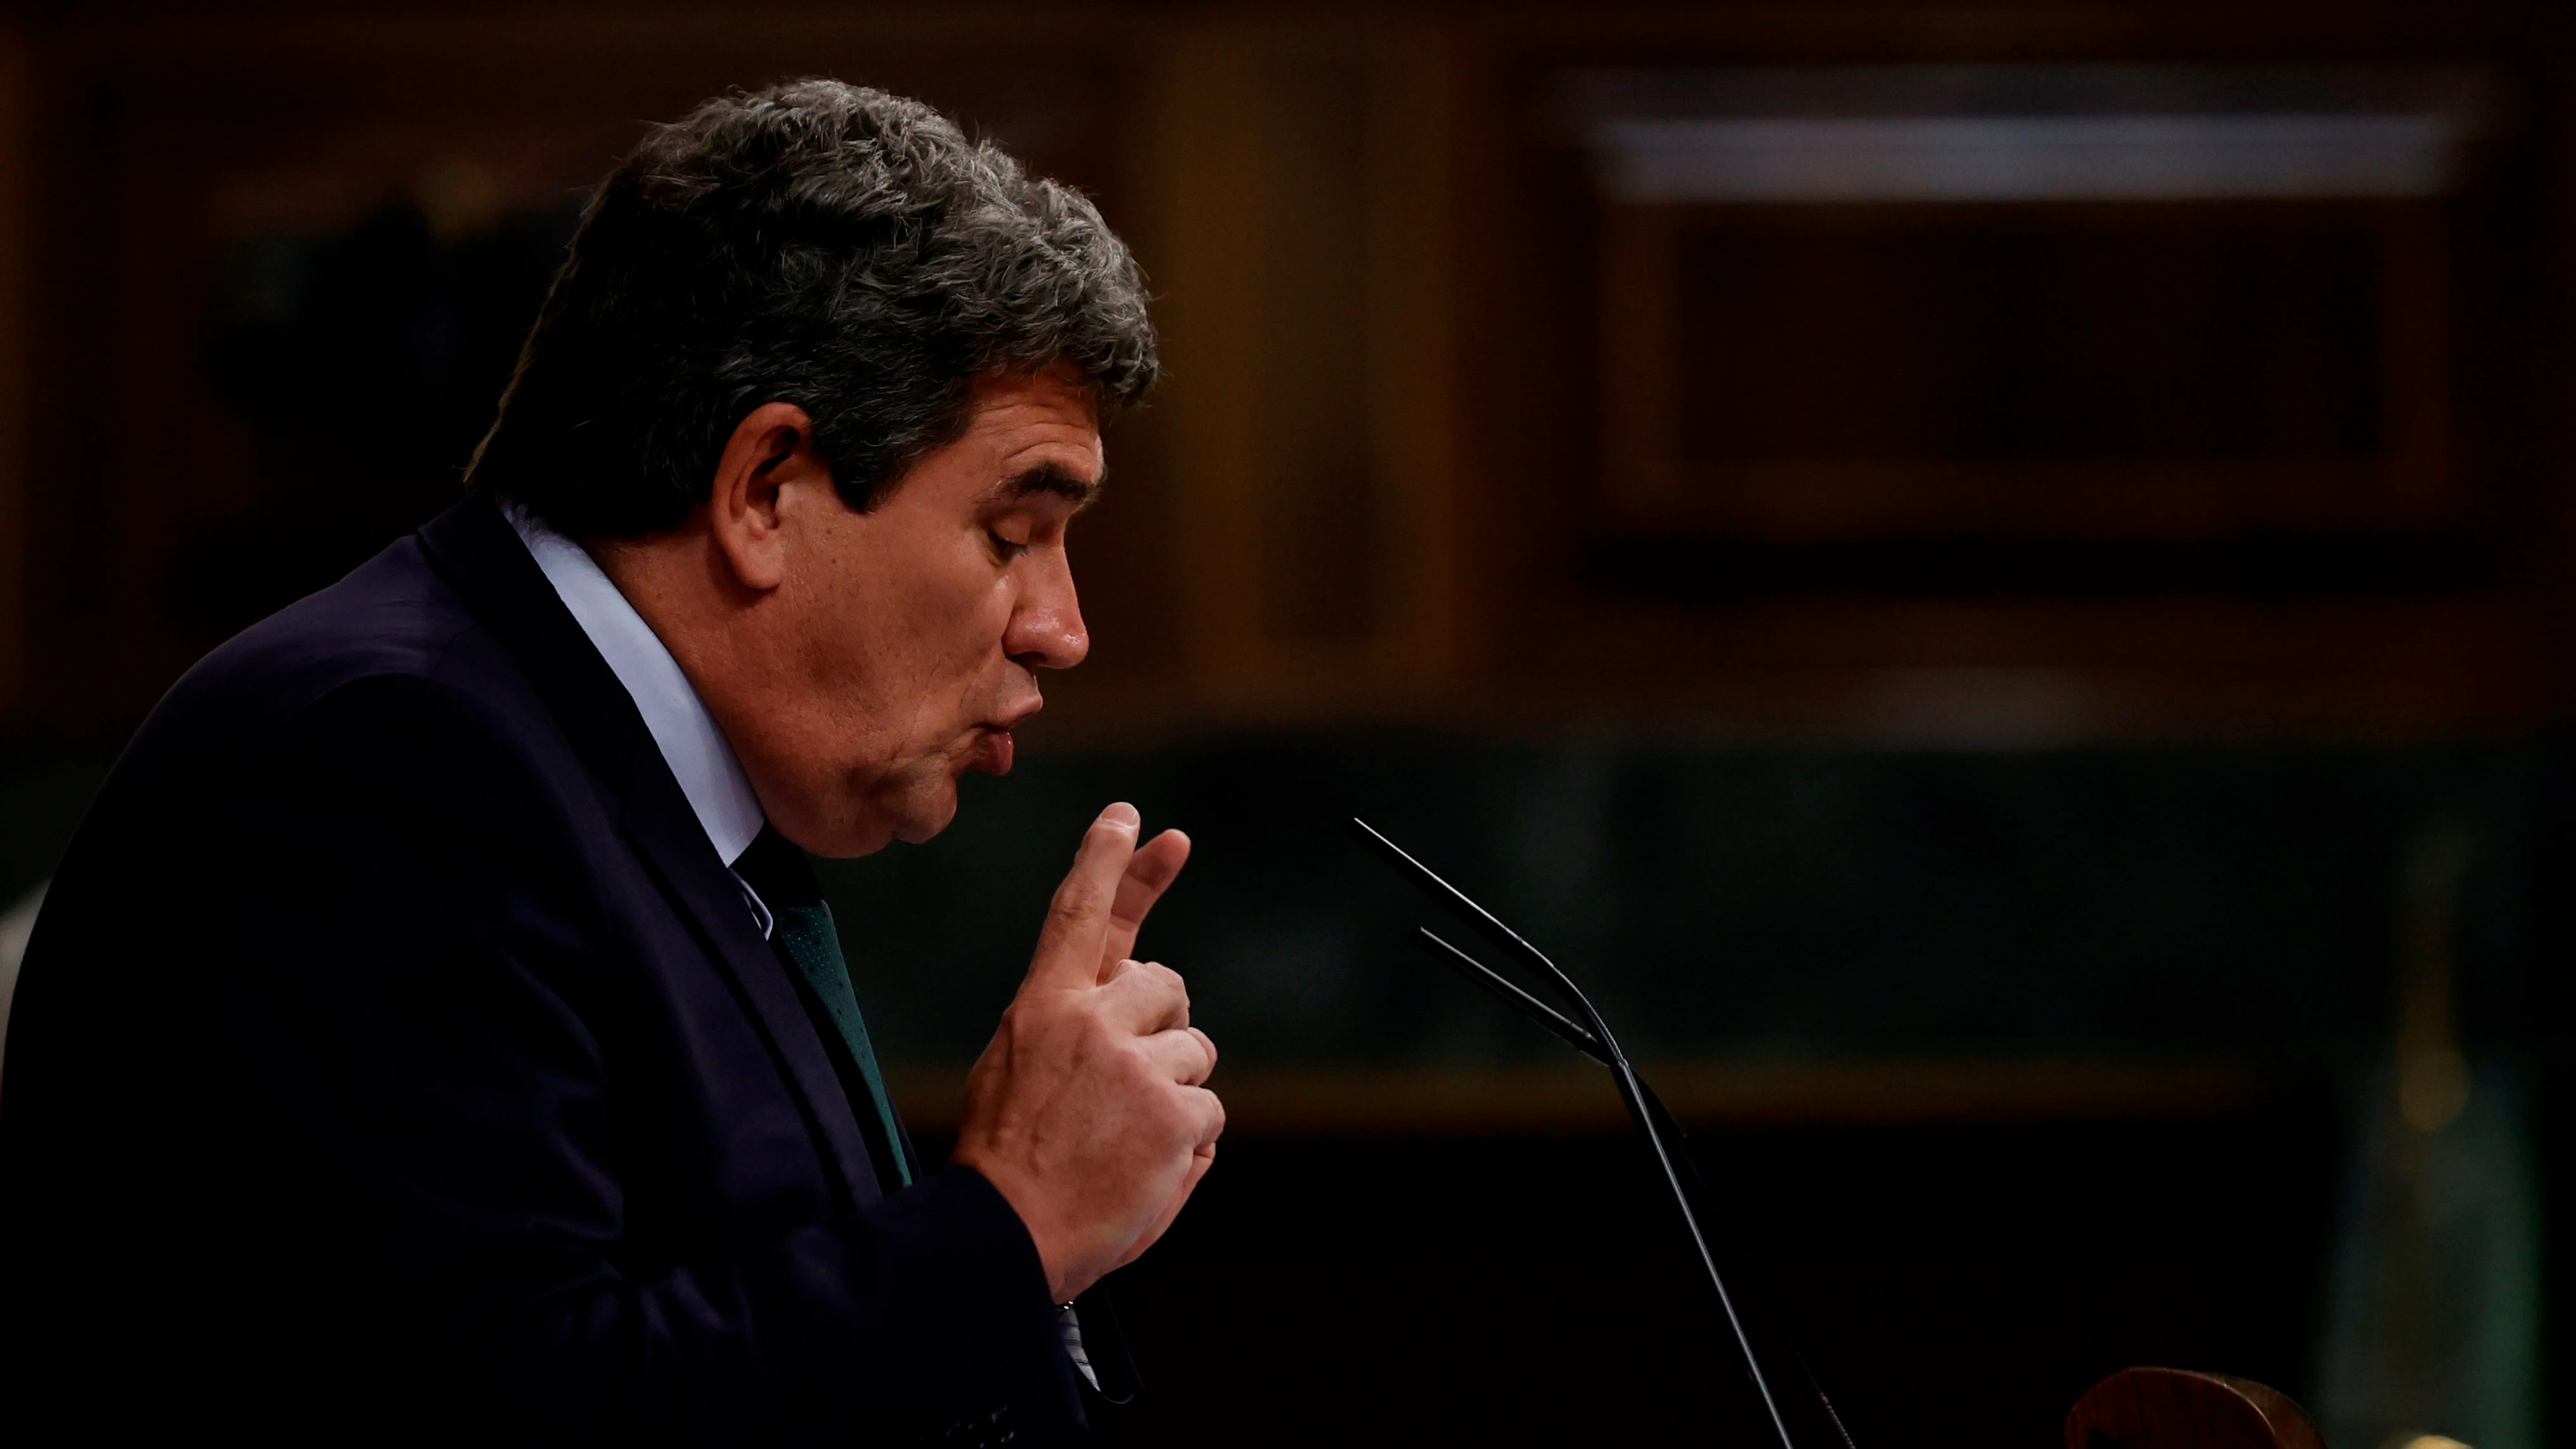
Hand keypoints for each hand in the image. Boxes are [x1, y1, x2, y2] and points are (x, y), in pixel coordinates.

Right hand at [953, 803, 1222, 1300]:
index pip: (1080, 912)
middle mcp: (1092, 1021)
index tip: (1133, 819)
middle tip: (1126, 1081)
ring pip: (1196, 1051)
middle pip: (1166, 983)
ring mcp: (1137, 1065)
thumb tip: (1124, 990)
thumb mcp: (1013, 1063)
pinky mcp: (1175, 1113)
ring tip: (1124, 1136)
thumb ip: (1066, 1017)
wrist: (1005, 1233)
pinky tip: (1143, 1165)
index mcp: (1043, 1005)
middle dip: (1162, 1024)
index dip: (1108, 860)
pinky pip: (1210, 1111)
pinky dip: (1188, 1142)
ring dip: (1175, 1090)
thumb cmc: (1010, 1156)